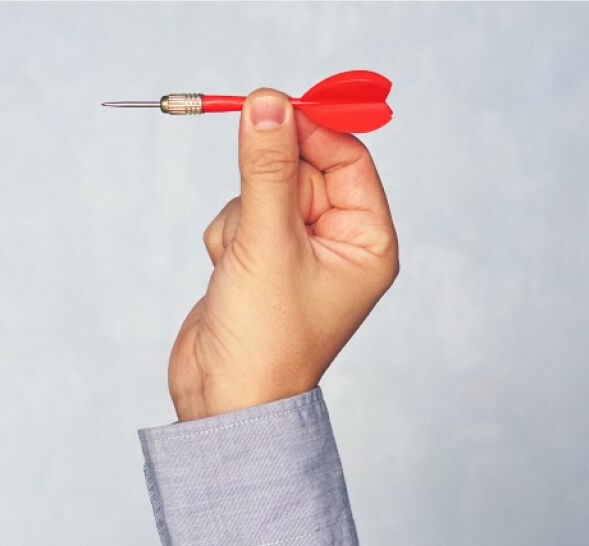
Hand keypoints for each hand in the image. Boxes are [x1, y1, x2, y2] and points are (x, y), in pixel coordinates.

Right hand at [168, 89, 398, 420]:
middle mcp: (338, 243)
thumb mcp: (267, 241)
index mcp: (367, 241)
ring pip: (262, 189)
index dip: (311, 129)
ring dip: (241, 215)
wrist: (222, 401)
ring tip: (241, 263)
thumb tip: (268, 102)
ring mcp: (296, 251)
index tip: (270, 107)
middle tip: (253, 212)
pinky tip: (226, 272)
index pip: (348, 157)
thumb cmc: (265, 339)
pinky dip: (225, 235)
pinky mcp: (258, 259)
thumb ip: (267, 167)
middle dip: (266, 184)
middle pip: (301, 167)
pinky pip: (239, 214)